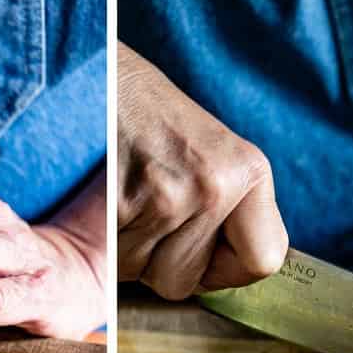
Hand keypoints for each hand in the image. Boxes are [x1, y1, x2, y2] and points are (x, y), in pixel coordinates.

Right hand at [118, 44, 286, 299]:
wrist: (89, 72)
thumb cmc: (144, 117)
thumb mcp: (208, 154)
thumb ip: (227, 216)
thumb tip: (235, 278)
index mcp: (245, 168)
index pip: (263, 261)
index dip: (227, 266)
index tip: (203, 244)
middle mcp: (213, 184)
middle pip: (188, 281)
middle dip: (163, 261)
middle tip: (147, 205)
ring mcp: (165, 197)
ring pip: (148, 278)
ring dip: (129, 252)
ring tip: (124, 198)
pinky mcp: (117, 206)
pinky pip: (112, 267)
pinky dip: (102, 245)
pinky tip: (103, 204)